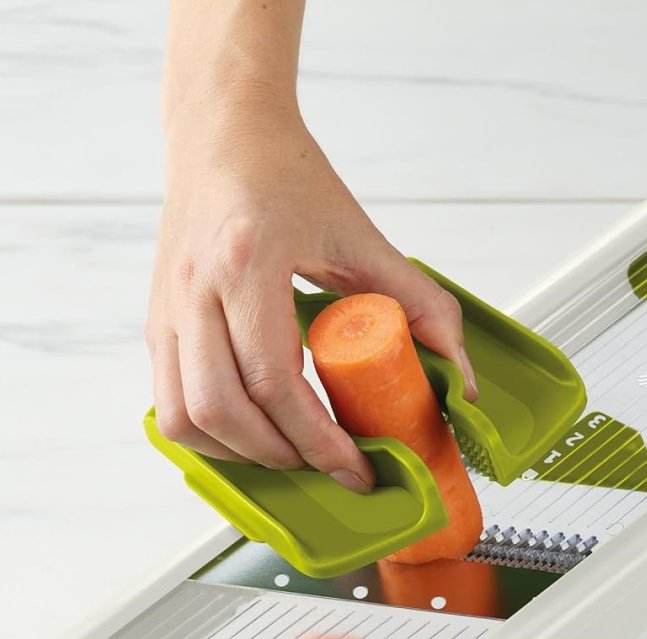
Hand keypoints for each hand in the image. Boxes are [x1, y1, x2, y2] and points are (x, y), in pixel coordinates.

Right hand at [147, 100, 475, 492]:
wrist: (223, 132)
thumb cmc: (288, 177)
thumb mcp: (364, 238)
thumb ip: (422, 305)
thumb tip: (460, 379)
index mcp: (247, 263)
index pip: (276, 381)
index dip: (319, 440)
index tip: (355, 467)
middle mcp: (193, 289)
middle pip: (223, 410)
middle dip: (283, 455)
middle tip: (330, 465)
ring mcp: (166, 308)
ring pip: (184, 417)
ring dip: (241, 454)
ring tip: (292, 454)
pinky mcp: (157, 321)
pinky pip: (168, 404)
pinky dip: (212, 436)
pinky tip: (252, 435)